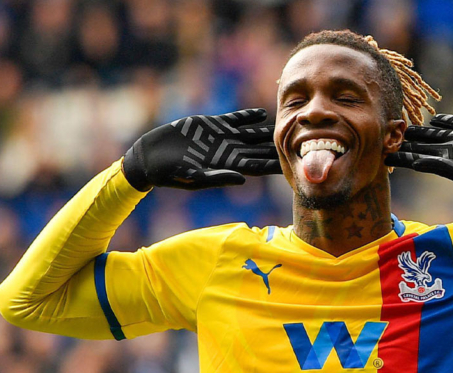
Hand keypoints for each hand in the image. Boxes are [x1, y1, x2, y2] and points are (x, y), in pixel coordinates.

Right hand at [123, 108, 280, 190]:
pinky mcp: (212, 125)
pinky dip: (247, 117)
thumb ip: (218, 177)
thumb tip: (242, 179)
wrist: (152, 157)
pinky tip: (261, 113)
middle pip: (260, 150)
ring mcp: (222, 138)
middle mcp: (229, 152)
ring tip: (286, 124)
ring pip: (251, 134)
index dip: (276, 164)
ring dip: (267, 131)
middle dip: (278, 147)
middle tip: (300, 142)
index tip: (293, 163)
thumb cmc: (170, 174)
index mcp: (228, 166)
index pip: (258, 166)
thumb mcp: (194, 178)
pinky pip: (234, 120)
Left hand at [385, 114, 452, 194]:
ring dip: (417, 130)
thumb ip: (442, 167)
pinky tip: (431, 118)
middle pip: (420, 146)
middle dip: (403, 142)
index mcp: (445, 164)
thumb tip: (417, 164)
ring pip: (433, 133)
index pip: (416, 160)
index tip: (382, 155)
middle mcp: (449, 151)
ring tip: (400, 124)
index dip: (400, 157)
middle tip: (383, 135)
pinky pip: (452, 122)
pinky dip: (440, 120)